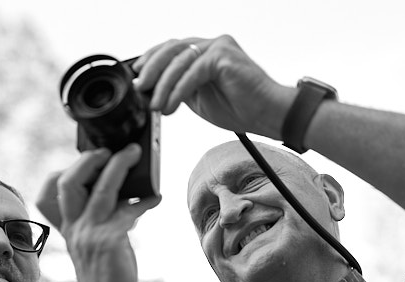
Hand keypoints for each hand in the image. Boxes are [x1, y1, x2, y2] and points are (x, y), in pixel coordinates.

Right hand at [36, 145, 160, 281]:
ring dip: (119, 166)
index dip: (64, 172)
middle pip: (69, 182)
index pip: (51, 193)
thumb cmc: (106, 280)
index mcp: (70, 229)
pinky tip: (155, 197)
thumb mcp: (98, 247)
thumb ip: (107, 221)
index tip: (86, 160)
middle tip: (108, 149)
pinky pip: (127, 211)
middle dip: (88, 160)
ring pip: (100, 189)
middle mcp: (75, 229)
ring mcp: (90, 235)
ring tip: (134, 153)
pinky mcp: (108, 242)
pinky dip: (144, 201)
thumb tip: (130, 197)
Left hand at [133, 35, 293, 138]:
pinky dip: (178, 91)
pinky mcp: (223, 56)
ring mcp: (218, 47)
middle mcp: (211, 45)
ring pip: (179, 60)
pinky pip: (193, 72)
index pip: (171, 49)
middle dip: (151, 70)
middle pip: (171, 49)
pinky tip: (170, 106)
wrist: (267, 113)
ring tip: (156, 106)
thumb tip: (154, 92)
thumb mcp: (198, 99)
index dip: (151, 59)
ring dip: (163, 85)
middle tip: (140, 89)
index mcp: (204, 53)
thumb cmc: (240, 107)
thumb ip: (179, 89)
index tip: (137, 76)